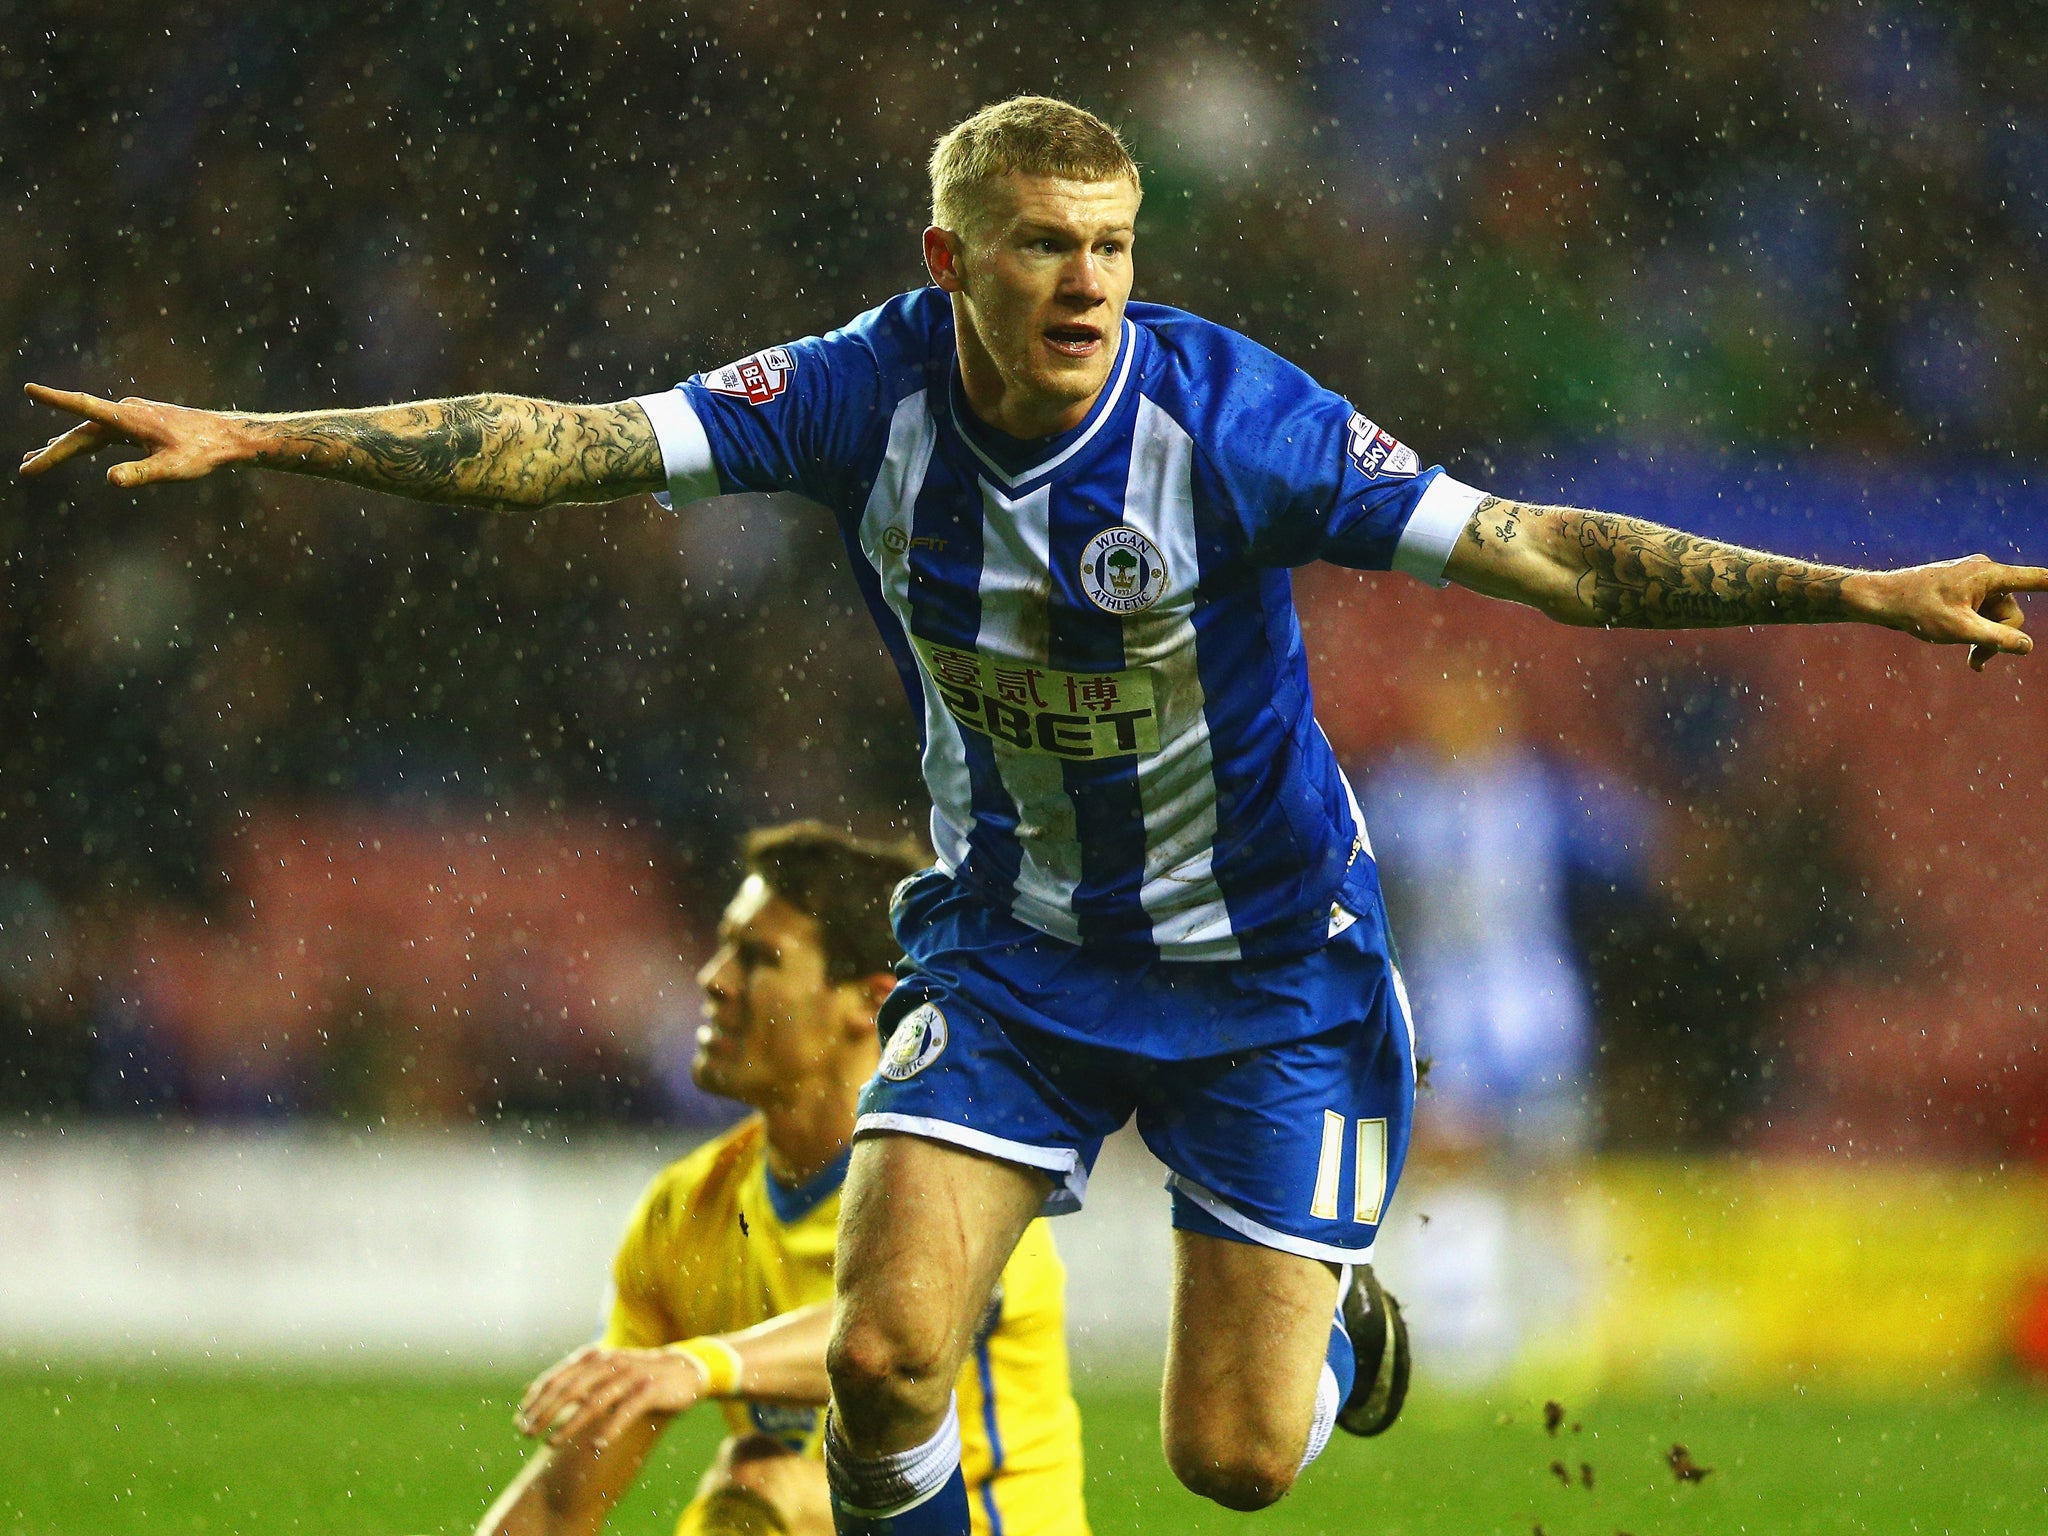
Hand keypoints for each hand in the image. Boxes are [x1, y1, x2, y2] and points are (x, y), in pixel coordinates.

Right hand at [18, 382, 250, 486]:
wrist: (228, 438)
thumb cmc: (203, 453)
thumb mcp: (173, 469)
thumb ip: (141, 474)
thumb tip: (110, 479)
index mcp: (128, 418)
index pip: (84, 406)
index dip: (55, 400)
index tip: (29, 389)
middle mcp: (125, 412)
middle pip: (80, 432)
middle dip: (53, 452)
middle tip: (26, 469)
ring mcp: (131, 416)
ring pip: (89, 433)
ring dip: (63, 447)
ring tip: (34, 461)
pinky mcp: (138, 423)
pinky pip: (103, 433)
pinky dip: (84, 443)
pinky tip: (73, 449)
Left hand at [514, 1344, 708, 1450]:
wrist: (685, 1367)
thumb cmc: (635, 1374)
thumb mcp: (600, 1370)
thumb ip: (569, 1380)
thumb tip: (528, 1392)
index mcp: (594, 1357)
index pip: (556, 1378)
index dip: (535, 1401)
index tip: (519, 1423)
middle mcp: (610, 1363)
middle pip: (570, 1389)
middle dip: (545, 1413)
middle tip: (527, 1435)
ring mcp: (631, 1375)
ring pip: (595, 1401)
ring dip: (570, 1424)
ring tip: (551, 1443)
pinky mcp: (651, 1389)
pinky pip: (627, 1410)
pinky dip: (611, 1427)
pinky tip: (596, 1444)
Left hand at [1850, 554, 2047, 670]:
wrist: (1881, 600)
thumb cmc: (1917, 610)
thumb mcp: (1959, 629)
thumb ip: (1995, 639)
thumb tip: (2027, 647)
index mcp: (1989, 575)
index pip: (2036, 579)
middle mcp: (1985, 574)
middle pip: (2011, 614)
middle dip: (1997, 639)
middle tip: (1975, 662)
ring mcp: (1974, 582)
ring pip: (1996, 618)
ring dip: (1985, 639)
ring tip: (1968, 660)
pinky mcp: (1964, 592)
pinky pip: (1982, 615)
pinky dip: (1976, 632)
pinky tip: (1969, 653)